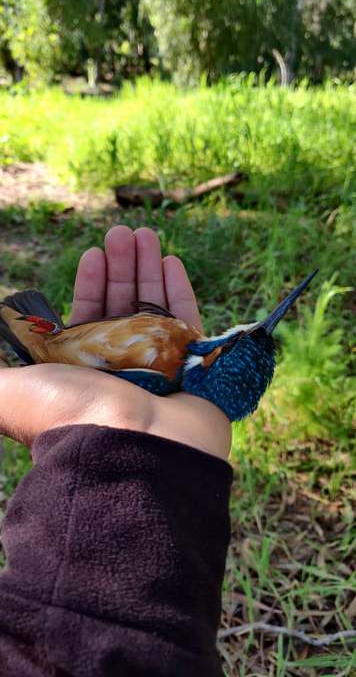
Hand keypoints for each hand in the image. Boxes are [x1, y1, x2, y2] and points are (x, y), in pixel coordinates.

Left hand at [0, 227, 230, 459]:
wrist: (133, 449)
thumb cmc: (70, 415)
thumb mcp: (11, 388)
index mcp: (84, 371)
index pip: (88, 317)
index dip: (90, 283)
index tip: (93, 252)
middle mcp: (121, 368)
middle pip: (123, 305)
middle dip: (122, 267)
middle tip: (123, 232)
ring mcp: (159, 367)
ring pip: (155, 307)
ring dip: (148, 269)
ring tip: (145, 234)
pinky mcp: (194, 366)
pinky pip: (187, 321)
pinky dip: (179, 290)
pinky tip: (170, 260)